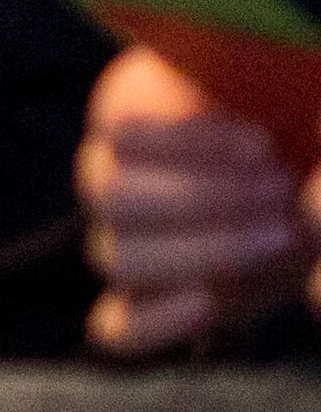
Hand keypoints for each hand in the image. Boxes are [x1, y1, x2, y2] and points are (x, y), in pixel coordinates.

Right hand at [82, 46, 315, 351]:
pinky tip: (207, 303)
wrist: (303, 176)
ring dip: (200, 247)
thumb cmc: (293, 126)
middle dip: (203, 196)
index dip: (179, 143)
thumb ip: (238, 85)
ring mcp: (129, 248)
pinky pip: (116, 328)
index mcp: (126, 117)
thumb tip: (241, 84)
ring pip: (117, 257)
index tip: (262, 144)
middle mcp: (110, 182)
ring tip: (279, 233)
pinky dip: (153, 321)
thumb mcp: (278, 95)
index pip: (113, 135)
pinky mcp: (156, 306)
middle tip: (280, 191)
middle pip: (110, 197)